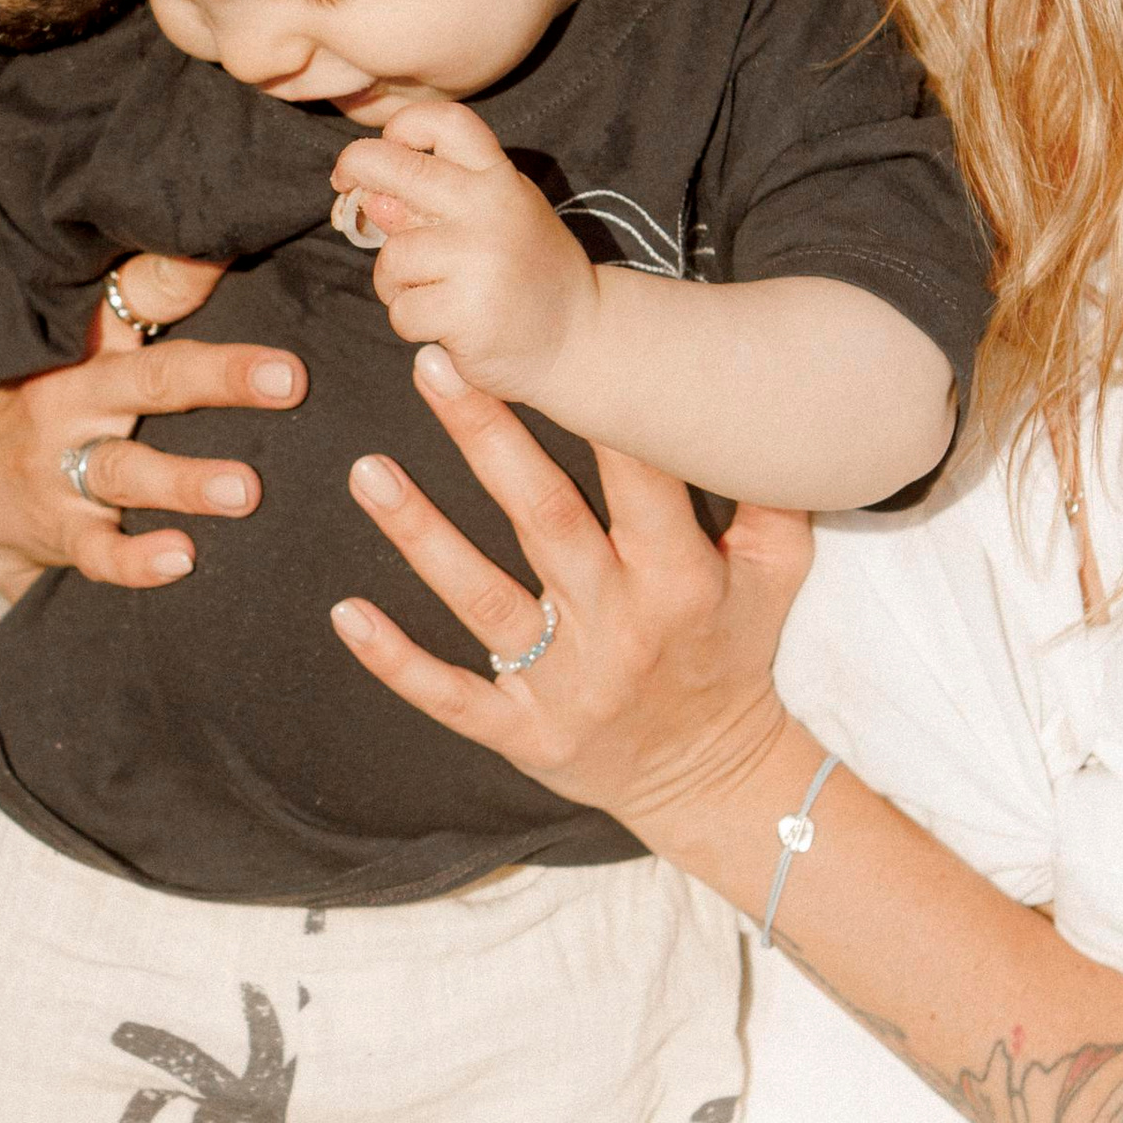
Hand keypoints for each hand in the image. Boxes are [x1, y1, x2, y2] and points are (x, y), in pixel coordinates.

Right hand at [0, 253, 305, 602]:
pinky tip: (181, 560)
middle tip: (288, 379)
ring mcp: (58, 464)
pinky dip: (137, 559)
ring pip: (126, 468)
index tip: (228, 248)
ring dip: (186, 479)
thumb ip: (148, 310)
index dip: (179, 270)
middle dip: (220, 376)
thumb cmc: (53, 406)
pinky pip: (96, 549)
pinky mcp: (54, 528)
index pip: (135, 294)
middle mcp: (75, 395)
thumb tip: (234, 258)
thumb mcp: (84, 349)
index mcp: (91, 345)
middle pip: (150, 379)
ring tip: (245, 491)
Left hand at [329, 342, 811, 839]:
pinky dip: (395, 659)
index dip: (594, 409)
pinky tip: (345, 612)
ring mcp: (566, 684)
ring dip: (419, 533)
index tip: (543, 341)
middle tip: (434, 362)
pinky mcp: (526, 734)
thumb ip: (769, 492)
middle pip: (543, 517)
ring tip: (366, 470)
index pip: (637, 478)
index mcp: (681, 578)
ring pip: (482, 599)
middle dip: (485, 437)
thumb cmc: (735, 655)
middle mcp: (619, 624)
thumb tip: (760, 396)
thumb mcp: (777, 575)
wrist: (714, 781)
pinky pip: (452, 695)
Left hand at [330, 102, 595, 403]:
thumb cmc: (526, 275)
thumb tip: (372, 197)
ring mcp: (478, 257)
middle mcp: (489, 207)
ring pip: (393, 258)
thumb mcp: (496, 218)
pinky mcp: (467, 310)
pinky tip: (447, 326)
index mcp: (499, 178)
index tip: (385, 148)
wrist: (582, 338)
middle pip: (395, 169)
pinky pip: (402, 310)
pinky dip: (413, 324)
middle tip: (349, 192)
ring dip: (396, 284)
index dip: (402, 127)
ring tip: (433, 294)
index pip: (445, 122)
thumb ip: (439, 203)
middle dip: (354, 170)